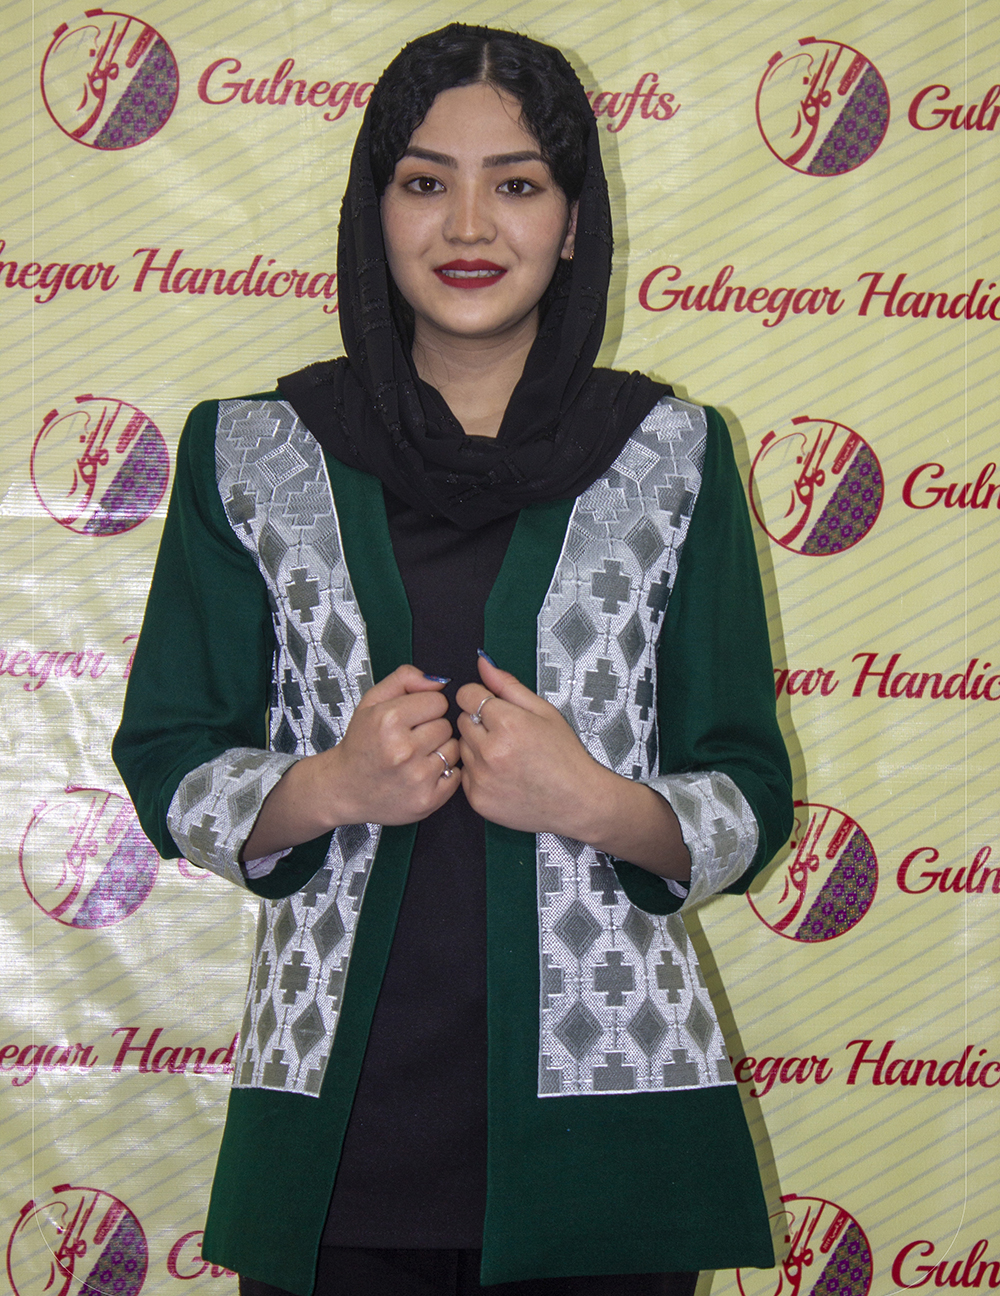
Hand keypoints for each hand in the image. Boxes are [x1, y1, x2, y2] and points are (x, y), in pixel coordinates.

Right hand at [323, 664, 459, 825]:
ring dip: (439, 751)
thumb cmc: (360, 745)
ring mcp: (417, 778)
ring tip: (416, 756)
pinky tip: (422, 772)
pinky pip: (457, 775)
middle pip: (447, 725)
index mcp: (388, 720)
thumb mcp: (371, 701)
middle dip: (432, 729)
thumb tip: (438, 681)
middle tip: (410, 739)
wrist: (344, 788)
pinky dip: (444, 773)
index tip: (412, 718)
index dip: (426, 707)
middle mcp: (403, 750)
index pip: (438, 701)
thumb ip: (404, 679)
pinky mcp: (428, 799)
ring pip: (454, 749)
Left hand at [456, 655, 616, 837]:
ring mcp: (482, 778)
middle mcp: (490, 752)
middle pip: (462, 720)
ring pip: (462, 747)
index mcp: (508, 724)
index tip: (493, 707)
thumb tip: (483, 663)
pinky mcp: (477, 798)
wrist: (577, 801)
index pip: (467, 695)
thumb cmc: (565, 757)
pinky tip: (503, 774)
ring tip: (507, 756)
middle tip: (508, 735)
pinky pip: (465, 773)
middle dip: (480, 722)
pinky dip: (478, 772)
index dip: (481, 697)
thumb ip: (508, 685)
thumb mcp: (544, 711)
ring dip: (478, 747)